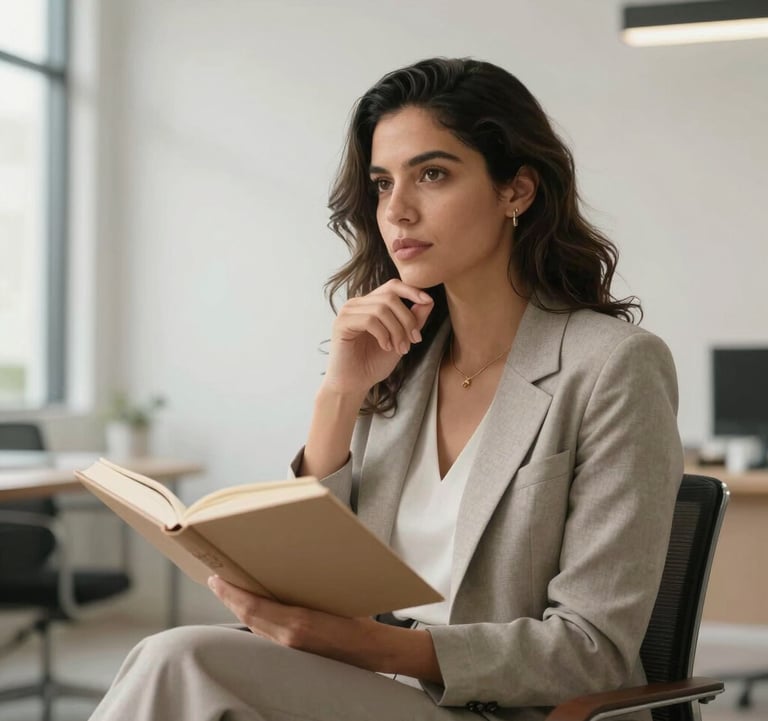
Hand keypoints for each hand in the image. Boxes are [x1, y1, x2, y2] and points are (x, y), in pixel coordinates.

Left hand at [208, 575, 382, 669]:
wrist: (370, 650)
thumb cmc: (357, 619)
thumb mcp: (332, 595)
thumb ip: (303, 588)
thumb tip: (282, 569)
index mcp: (298, 623)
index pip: (252, 607)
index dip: (231, 593)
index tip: (217, 578)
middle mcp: (288, 637)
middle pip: (247, 617)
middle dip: (228, 598)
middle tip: (217, 580)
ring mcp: (289, 647)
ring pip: (253, 626)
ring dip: (238, 608)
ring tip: (230, 590)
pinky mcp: (292, 651)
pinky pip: (264, 632)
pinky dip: (252, 618)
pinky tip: (251, 608)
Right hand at [323, 280, 434, 395]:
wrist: (354, 384)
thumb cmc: (373, 364)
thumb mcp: (401, 340)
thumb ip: (413, 321)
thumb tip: (428, 301)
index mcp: (370, 304)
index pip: (392, 286)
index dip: (412, 290)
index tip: (428, 302)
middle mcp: (357, 303)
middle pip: (390, 297)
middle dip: (407, 319)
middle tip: (414, 340)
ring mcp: (348, 312)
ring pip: (381, 309)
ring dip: (397, 331)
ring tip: (400, 348)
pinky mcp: (341, 323)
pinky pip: (369, 320)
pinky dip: (383, 334)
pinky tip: (385, 347)